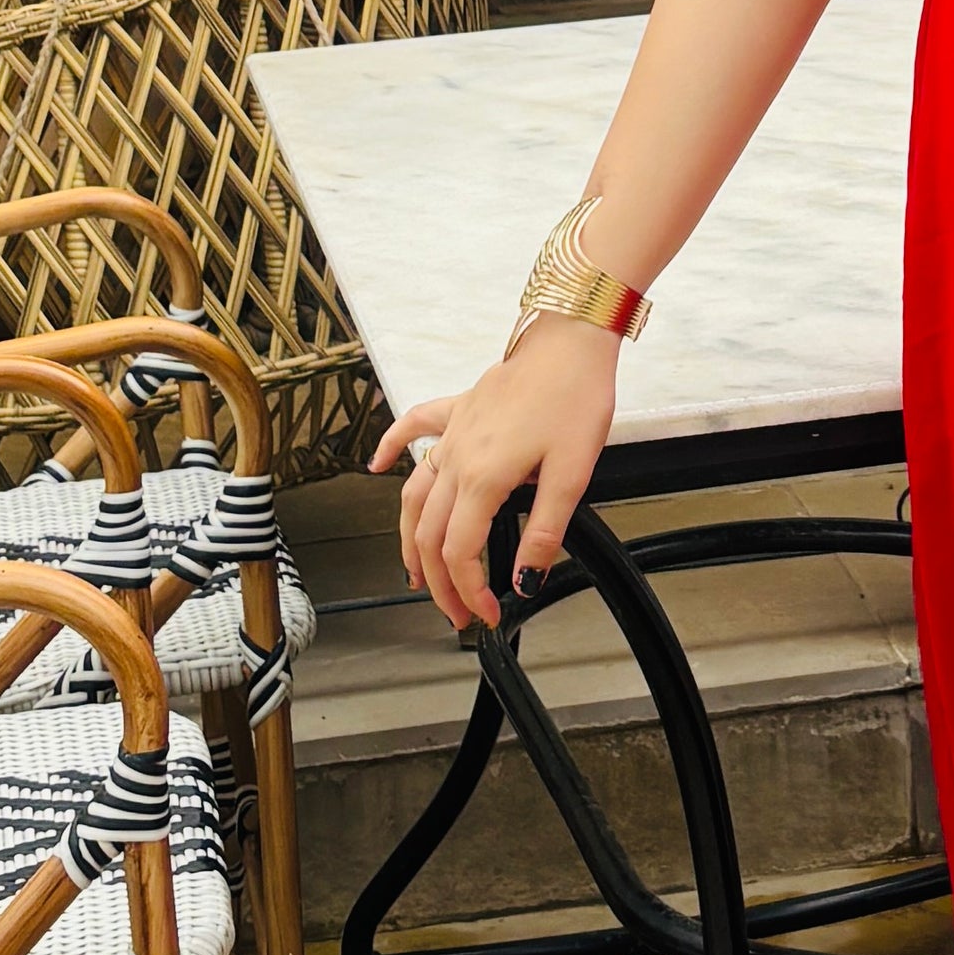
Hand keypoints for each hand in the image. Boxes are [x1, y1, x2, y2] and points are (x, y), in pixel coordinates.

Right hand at [374, 315, 623, 631]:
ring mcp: (454, 433)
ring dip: (410, 537)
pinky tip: (378, 463)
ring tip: (415, 571)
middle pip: (430, 534)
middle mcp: (457, 457)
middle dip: (439, 582)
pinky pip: (413, 428)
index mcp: (483, 478)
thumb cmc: (575, 397)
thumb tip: (525, 580)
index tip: (485, 613)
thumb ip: (544, 533)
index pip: (459, 552)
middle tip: (456, 611)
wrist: (571, 340)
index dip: (467, 591)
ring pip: (414, 494)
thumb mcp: (571, 475)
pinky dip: (392, 448)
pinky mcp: (460, 409)